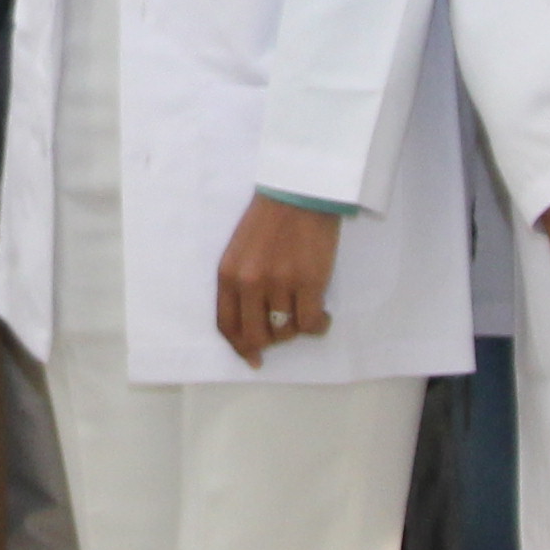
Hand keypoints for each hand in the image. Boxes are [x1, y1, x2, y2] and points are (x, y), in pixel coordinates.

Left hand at [214, 195, 343, 365]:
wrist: (299, 191)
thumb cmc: (270, 218)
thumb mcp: (239, 250)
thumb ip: (240, 284)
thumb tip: (252, 325)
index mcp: (228, 274)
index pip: (227, 325)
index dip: (240, 348)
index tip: (254, 358)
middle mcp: (249, 283)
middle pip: (256, 336)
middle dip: (271, 341)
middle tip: (285, 331)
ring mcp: (279, 283)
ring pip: (286, 330)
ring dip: (297, 328)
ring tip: (305, 310)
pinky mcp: (308, 282)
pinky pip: (311, 323)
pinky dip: (318, 325)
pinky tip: (322, 314)